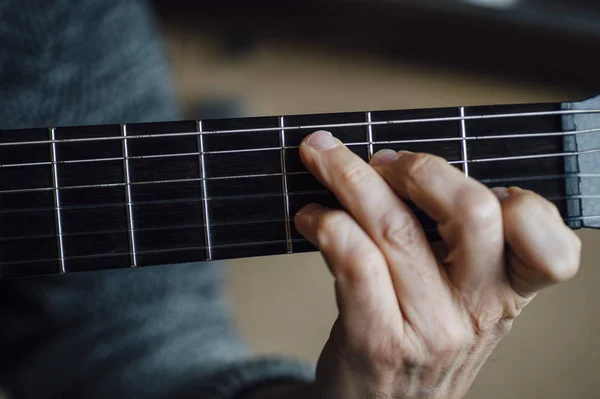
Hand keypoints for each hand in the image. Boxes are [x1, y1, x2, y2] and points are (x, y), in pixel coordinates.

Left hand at [293, 131, 580, 398]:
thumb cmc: (416, 337)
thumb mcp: (457, 299)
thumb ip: (453, 242)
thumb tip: (399, 163)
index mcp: (507, 293)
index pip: (550, 248)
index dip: (524, 205)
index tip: (474, 184)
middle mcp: (478, 312)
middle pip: (472, 213)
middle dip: (419, 168)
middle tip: (381, 161)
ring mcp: (429, 329)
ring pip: (395, 226)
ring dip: (348, 176)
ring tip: (321, 159)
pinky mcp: (377, 339)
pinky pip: (353, 259)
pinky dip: (325, 222)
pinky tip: (310, 216)